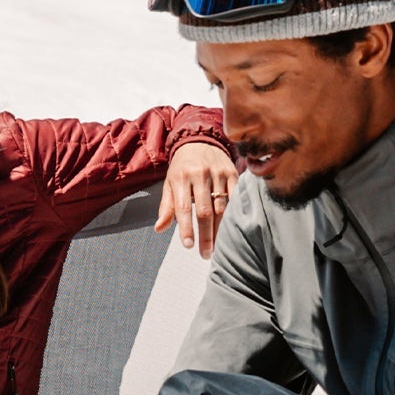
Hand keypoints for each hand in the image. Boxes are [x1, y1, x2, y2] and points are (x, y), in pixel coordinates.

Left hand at [159, 142, 237, 258]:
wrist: (199, 141)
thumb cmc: (182, 168)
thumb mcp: (169, 184)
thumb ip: (166, 206)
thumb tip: (159, 228)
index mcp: (181, 178)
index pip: (183, 208)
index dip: (186, 228)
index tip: (188, 246)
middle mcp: (200, 175)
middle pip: (204, 211)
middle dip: (205, 235)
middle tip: (206, 253)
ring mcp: (218, 174)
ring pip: (221, 207)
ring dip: (220, 229)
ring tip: (217, 246)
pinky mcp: (232, 173)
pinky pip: (235, 197)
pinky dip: (234, 214)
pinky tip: (232, 228)